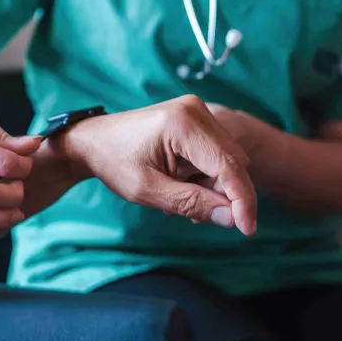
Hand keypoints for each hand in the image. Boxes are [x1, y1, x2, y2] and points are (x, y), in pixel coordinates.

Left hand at [50, 96, 257, 234]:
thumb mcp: (148, 190)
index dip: (242, 200)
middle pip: (233, 161)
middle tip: (194, 214)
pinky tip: (181, 183)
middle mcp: (195, 110)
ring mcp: (196, 110)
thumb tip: (232, 219)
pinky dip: (206, 174)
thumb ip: (191, 203)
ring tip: (178, 195)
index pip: (229, 166)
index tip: (247, 230)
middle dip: (225, 194)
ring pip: (227, 159)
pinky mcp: (194, 117)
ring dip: (213, 185)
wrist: (94, 140)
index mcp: (183, 123)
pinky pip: (215, 152)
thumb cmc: (114, 162)